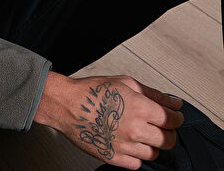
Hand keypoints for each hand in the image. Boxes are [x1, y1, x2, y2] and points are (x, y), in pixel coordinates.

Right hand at [33, 72, 183, 169]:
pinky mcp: (114, 158)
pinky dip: (137, 155)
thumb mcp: (126, 83)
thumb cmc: (93, 91)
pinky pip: (137, 164)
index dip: (176, 117)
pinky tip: (129, 142)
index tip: (174, 116)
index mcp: (140, 107)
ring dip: (152, 144)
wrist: (68, 105)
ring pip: (154, 154)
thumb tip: (175, 103)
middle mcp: (135, 129)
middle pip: (168, 140)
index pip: (172, 120)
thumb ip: (154, 94)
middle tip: (159, 124)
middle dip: (167, 132)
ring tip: (140, 132)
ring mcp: (125, 146)